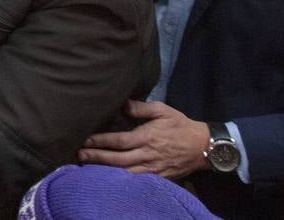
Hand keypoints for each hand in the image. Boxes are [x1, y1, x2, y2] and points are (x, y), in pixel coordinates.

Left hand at [77, 100, 211, 178]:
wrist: (204, 147)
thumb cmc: (181, 126)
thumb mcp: (163, 110)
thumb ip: (141, 108)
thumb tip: (123, 104)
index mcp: (147, 137)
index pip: (119, 141)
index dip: (100, 141)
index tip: (85, 140)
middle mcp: (147, 155)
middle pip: (117, 159)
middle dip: (97, 157)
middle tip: (79, 155)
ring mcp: (153, 169)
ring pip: (125, 173)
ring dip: (105, 171)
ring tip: (88, 167)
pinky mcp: (159, 178)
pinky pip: (137, 181)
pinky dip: (122, 180)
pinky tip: (109, 178)